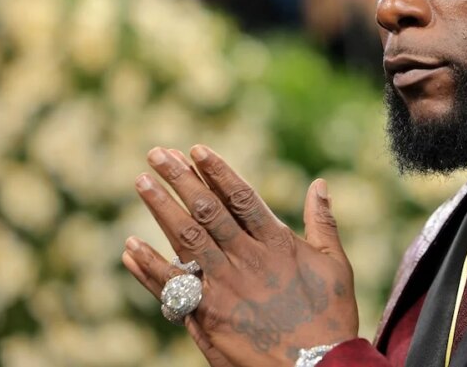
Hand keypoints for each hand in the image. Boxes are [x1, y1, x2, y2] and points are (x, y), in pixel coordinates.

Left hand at [121, 145, 358, 365]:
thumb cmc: (331, 317)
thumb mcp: (336, 265)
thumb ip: (323, 222)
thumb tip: (319, 184)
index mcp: (279, 243)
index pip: (241, 197)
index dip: (217, 172)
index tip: (196, 149)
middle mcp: (248, 259)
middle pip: (208, 210)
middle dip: (180, 179)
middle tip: (157, 153)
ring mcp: (225, 287)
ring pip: (186, 239)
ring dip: (161, 208)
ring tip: (141, 182)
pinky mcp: (210, 316)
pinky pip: (172, 287)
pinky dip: (149, 266)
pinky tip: (130, 247)